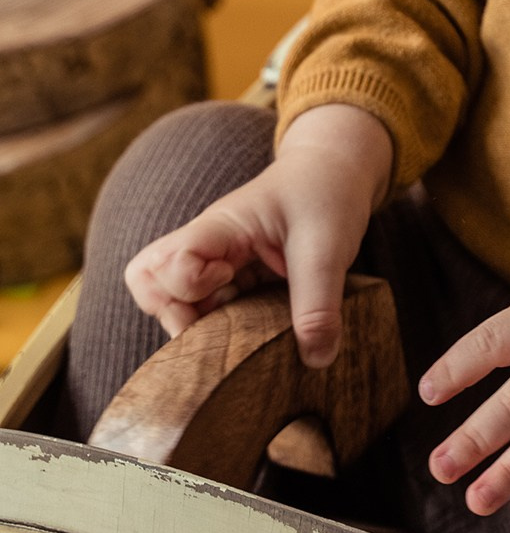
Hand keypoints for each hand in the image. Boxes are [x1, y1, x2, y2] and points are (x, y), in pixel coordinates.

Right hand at [123, 104, 392, 366]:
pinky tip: (258, 328)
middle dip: (177, 316)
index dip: (188, 285)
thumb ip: (319, 305)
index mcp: (220, 228)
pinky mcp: (236, 279)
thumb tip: (315, 362)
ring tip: (246, 327)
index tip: (231, 279)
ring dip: (202, 326)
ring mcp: (219, 263)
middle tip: (225, 321)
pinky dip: (225, 327)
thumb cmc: (327, 194)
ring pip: (175, 302)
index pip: (164, 263)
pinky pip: (209, 309)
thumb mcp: (328, 248)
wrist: (337, 170)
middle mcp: (209, 247)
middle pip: (150, 285)